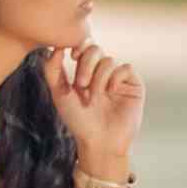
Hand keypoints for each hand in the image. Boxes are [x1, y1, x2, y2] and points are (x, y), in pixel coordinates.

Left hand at [43, 43, 144, 173]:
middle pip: (96, 49)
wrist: (99, 141)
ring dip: (98, 78)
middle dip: (86, 64)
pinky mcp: (134, 85)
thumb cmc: (78, 121)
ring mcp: (118, 78)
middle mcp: (102, 73)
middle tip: (81, 84)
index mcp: (86, 72)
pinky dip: (116, 78)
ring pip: (109, 60)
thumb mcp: (59, 94)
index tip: (72, 55)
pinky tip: (112, 92)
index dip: (79, 46)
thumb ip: (52, 70)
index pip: (84, 47)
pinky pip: (125, 68)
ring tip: (94, 97)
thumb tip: (55, 46)